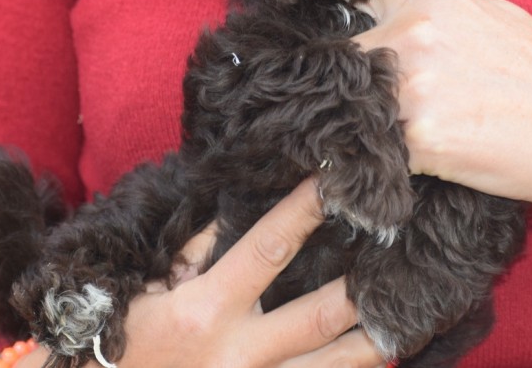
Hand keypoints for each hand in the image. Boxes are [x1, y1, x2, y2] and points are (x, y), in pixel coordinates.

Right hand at [22, 179, 384, 367]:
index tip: (336, 182)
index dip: (304, 211)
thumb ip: (193, 251)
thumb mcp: (148, 290)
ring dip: (373, 345)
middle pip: (321, 316)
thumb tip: (234, 209)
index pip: (269, 248)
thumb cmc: (121, 344)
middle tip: (402, 255)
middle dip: (365, 287)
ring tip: (409, 319)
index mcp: (206, 311)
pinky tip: (375, 360)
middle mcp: (238, 355)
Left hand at [354, 0, 531, 210]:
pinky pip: (373, 146)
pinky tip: (403, 160)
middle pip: (345, 56)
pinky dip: (378, 156)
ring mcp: (413, 85)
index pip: (351, 1)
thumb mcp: (492, 11)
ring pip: (351, 103)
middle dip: (355, 81)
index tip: (345, 51)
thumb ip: (438, 1)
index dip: (347, 27)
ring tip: (395, 133)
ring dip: (362, 120)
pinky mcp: (419, 138)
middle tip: (378, 104)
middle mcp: (413, 32)